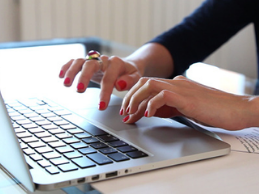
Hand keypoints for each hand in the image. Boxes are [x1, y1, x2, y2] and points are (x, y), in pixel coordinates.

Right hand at [59, 55, 141, 109]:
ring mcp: (94, 60)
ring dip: (72, 71)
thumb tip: (119, 84)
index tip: (101, 106)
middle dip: (84, 77)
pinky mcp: (87, 62)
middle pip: (91, 65)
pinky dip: (66, 67)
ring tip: (66, 83)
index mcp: (117, 63)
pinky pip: (75, 61)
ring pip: (80, 61)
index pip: (109, 78)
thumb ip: (129, 81)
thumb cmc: (130, 74)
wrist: (126, 65)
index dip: (105, 93)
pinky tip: (60, 76)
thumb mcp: (136, 78)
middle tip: (79, 91)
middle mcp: (103, 59)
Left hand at [120, 75, 257, 130]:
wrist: (237, 109)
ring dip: (135, 100)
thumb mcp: (185, 109)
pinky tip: (149, 115)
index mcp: (175, 84)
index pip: (148, 88)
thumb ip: (168, 107)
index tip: (127, 113)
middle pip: (144, 83)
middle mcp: (176, 82)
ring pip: (149, 85)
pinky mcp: (186, 96)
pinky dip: (151, 105)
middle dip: (129, 98)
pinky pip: (162, 95)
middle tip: (124, 114)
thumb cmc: (213, 110)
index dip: (134, 100)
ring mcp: (181, 87)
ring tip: (130, 114)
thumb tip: (150, 112)